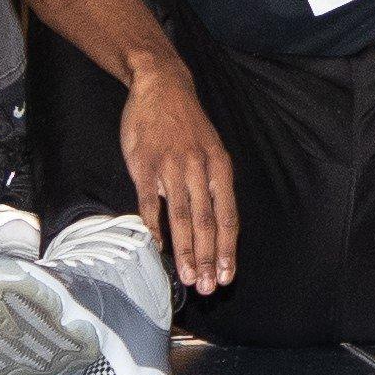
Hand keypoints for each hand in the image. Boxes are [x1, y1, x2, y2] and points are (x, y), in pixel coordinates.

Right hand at [121, 58, 237, 292]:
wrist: (162, 87)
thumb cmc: (187, 125)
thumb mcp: (210, 150)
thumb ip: (211, 186)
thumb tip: (213, 226)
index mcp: (220, 167)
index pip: (228, 216)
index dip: (227, 248)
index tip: (227, 275)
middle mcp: (200, 169)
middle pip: (207, 222)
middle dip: (208, 258)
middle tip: (208, 288)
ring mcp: (172, 168)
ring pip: (182, 217)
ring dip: (185, 251)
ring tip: (188, 277)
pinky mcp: (146, 166)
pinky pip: (150, 204)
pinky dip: (155, 228)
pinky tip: (157, 248)